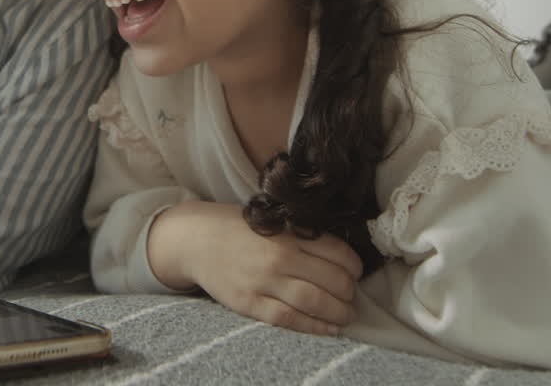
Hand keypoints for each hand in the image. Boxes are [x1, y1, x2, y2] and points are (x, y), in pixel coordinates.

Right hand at [148, 201, 361, 335]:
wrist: (195, 239)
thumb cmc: (236, 229)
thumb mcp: (272, 221)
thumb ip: (301, 234)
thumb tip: (341, 256)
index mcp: (288, 233)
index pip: (338, 252)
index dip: (355, 267)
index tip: (355, 273)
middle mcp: (279, 257)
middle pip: (333, 280)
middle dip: (349, 293)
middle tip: (352, 297)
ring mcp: (263, 281)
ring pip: (316, 302)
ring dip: (339, 313)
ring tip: (346, 316)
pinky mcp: (249, 303)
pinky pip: (289, 319)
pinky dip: (314, 327)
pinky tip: (329, 330)